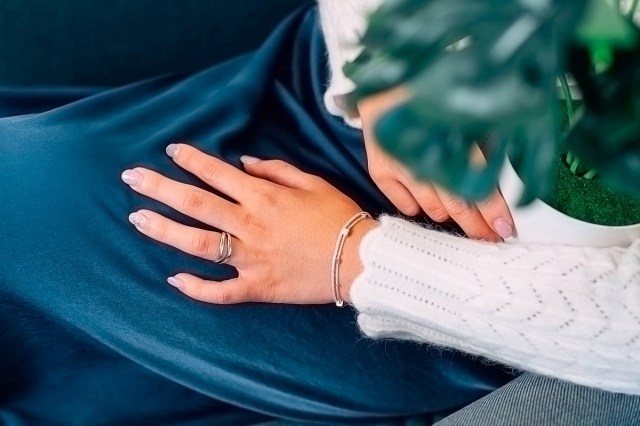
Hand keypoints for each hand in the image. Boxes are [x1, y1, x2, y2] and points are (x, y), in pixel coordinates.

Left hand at [121, 144, 375, 304]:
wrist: (360, 260)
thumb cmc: (339, 217)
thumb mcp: (313, 182)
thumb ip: (276, 170)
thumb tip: (244, 163)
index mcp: (263, 197)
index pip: (216, 173)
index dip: (190, 160)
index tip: (170, 151)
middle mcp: (250, 225)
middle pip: (195, 204)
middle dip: (159, 188)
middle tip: (131, 177)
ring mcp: (250, 258)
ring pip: (197, 244)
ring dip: (164, 231)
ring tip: (137, 220)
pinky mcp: (257, 287)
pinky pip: (220, 291)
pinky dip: (195, 288)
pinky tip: (174, 279)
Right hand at [358, 88, 512, 240]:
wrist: (384, 79)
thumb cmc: (431, 93)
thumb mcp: (465, 115)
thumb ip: (484, 147)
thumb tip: (499, 186)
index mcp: (451, 138)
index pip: (478, 187)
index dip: (494, 213)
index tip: (506, 230)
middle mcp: (423, 157)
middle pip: (456, 206)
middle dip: (477, 226)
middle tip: (491, 238)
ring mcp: (398, 166)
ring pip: (432, 210)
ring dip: (449, 214)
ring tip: (461, 214)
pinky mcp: (380, 171)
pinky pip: (405, 206)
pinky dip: (419, 206)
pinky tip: (426, 198)